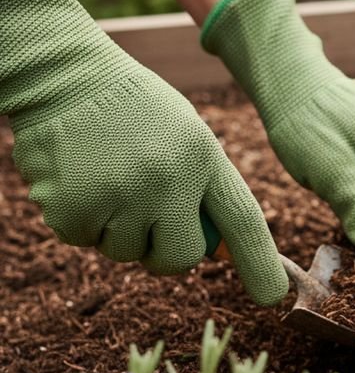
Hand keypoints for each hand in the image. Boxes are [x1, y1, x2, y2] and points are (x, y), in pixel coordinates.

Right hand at [0, 0, 287, 304]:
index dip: (259, 262)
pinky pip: (83, 240)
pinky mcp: (72, 209)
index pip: (241, 219)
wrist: (63, 75)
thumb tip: (214, 254)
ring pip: (125, 252)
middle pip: (179, 258)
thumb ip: (201, 190)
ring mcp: (118, 197)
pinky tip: (79, 177)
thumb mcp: (186, 136)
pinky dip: (80, 219)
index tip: (273, 297)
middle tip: (147, 212)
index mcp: (201, 156)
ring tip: (107, 175)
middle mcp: (165, 180)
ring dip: (116, 228)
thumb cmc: (133, 109)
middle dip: (165, 250)